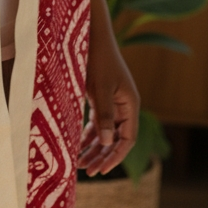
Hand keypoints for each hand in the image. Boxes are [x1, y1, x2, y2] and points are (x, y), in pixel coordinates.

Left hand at [78, 33, 139, 176]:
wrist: (91, 35)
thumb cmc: (98, 59)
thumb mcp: (100, 89)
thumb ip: (104, 115)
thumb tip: (107, 142)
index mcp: (130, 105)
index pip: (128, 139)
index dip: (115, 156)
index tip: (102, 170)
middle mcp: (124, 106)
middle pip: (116, 139)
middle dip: (102, 156)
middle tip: (88, 172)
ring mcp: (113, 103)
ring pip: (105, 133)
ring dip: (94, 148)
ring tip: (80, 164)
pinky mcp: (101, 98)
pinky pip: (96, 122)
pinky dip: (88, 134)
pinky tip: (77, 145)